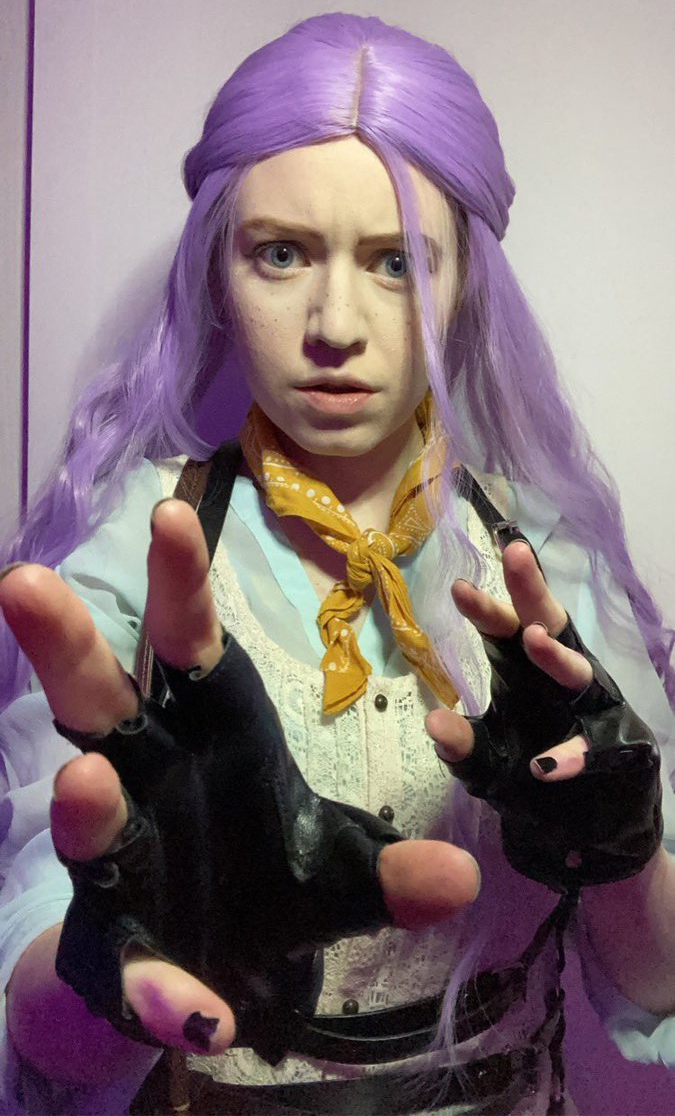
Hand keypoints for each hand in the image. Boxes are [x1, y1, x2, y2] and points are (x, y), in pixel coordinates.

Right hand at [0, 501, 478, 1061]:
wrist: (219, 977)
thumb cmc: (270, 885)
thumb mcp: (343, 875)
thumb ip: (394, 874)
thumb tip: (461, 876)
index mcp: (206, 734)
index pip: (190, 645)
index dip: (181, 582)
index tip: (174, 512)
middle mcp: (146, 779)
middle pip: (97, 700)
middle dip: (65, 643)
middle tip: (26, 582)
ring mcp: (119, 858)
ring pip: (86, 818)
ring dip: (83, 805)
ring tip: (85, 786)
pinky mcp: (115, 942)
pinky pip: (126, 961)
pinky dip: (154, 982)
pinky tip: (187, 1005)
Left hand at [426, 539, 661, 890]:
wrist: (581, 835)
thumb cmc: (528, 781)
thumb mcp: (484, 765)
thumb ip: (460, 745)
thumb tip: (434, 721)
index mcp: (526, 673)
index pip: (506, 630)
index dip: (486, 608)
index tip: (459, 588)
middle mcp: (561, 681)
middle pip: (550, 625)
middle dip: (532, 590)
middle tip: (513, 554)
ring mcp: (594, 711)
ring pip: (581, 673)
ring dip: (557, 657)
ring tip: (534, 639)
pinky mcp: (622, 749)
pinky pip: (600, 745)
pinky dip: (575, 753)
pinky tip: (550, 765)